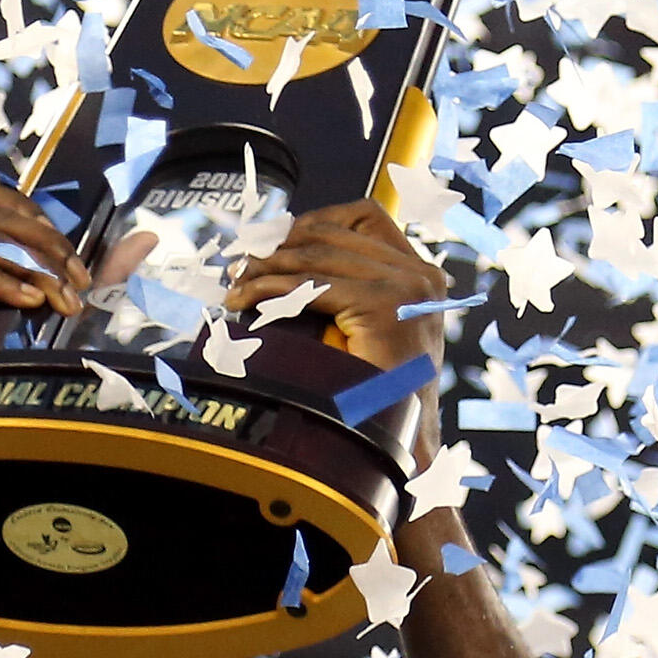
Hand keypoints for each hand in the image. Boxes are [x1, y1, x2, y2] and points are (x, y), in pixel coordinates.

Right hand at [0, 175, 87, 328]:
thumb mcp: (2, 309)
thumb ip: (29, 283)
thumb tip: (77, 276)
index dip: (35, 213)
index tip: (70, 255)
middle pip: (2, 217)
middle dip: (51, 245)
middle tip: (81, 280)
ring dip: (38, 265)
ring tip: (62, 297)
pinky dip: (5, 280)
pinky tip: (29, 300)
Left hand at [228, 199, 449, 377]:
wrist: (403, 440)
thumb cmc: (381, 397)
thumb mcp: (373, 331)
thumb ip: (352, 293)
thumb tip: (285, 262)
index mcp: (421, 274)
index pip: (365, 217)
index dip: (313, 220)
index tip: (275, 240)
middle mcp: (419, 273)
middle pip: (335, 231)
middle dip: (280, 244)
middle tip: (241, 263)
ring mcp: (405, 287)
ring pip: (318, 256)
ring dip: (267, 266)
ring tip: (236, 282)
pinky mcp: (384, 305)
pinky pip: (311, 285)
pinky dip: (270, 288)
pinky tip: (247, 299)